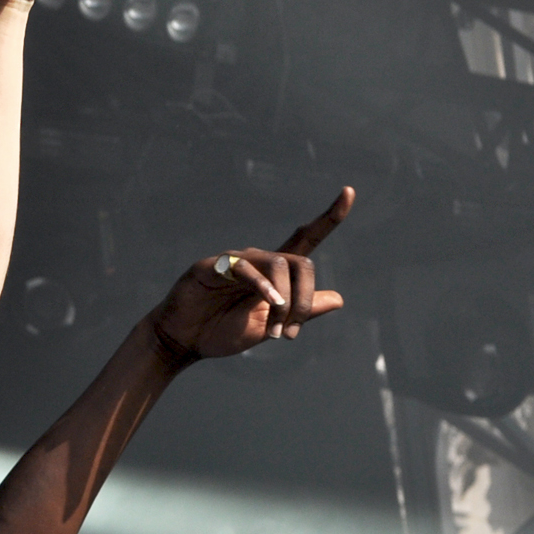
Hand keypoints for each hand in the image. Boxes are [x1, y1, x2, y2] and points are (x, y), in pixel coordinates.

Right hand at [147, 188, 354, 361]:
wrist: (184, 341)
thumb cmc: (222, 331)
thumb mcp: (270, 326)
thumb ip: (302, 311)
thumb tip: (339, 298)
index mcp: (274, 273)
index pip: (306, 239)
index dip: (329, 218)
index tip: (350, 192)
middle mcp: (258, 261)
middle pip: (301, 263)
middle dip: (304, 300)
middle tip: (290, 334)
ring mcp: (236, 261)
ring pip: (279, 265)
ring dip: (285, 301)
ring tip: (275, 331)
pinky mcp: (213, 266)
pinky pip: (245, 268)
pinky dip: (263, 285)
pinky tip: (270, 301)